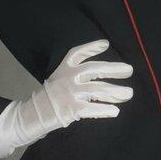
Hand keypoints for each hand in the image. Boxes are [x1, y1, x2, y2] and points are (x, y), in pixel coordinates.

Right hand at [13, 40, 133, 145]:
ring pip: (99, 90)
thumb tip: (102, 74)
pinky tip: (115, 111)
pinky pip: (93, 108)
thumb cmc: (49, 97)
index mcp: (64, 69)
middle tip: (129, 70)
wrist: (31, 115)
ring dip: (116, 92)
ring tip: (128, 93)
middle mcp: (68, 78)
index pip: (77, 53)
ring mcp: (70, 93)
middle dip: (114, 69)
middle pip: (95, 69)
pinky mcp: (72, 109)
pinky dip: (105, 110)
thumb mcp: (58, 79)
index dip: (91, 48)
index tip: (105, 44)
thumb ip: (75, 75)